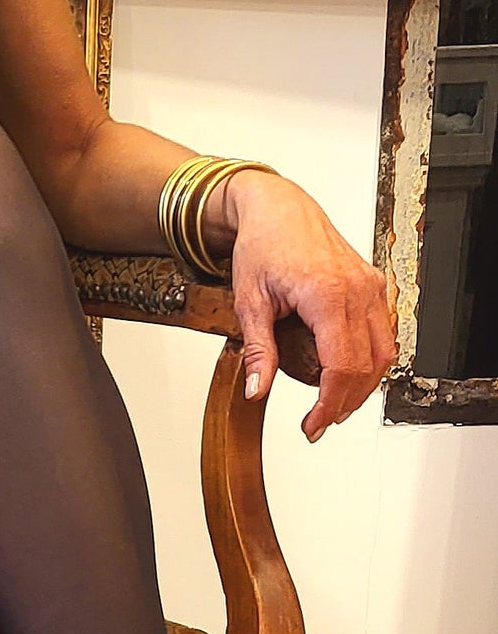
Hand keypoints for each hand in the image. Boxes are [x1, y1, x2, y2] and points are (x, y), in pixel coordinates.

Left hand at [221, 170, 395, 442]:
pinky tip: (349, 375)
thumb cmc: (264, 244)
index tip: (314, 424)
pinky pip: (384, 333)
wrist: (278, 209)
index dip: (330, 403)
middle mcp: (357, 290)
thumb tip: (257, 390)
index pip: (342, 366)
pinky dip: (371, 361)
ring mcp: (370, 287)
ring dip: (363, 386)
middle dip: (345, 402)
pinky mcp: (373, 286)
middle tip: (319, 422)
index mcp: (327, 294)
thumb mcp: (249, 301)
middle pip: (367, 366)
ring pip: (383, 353)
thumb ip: (257, 350)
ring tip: (334, 406)